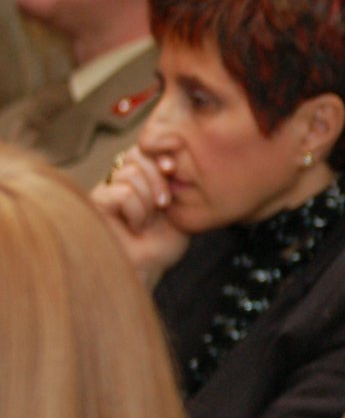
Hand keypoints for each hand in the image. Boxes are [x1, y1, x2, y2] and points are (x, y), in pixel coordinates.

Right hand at [89, 147, 188, 285]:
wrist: (147, 267)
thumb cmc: (162, 242)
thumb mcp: (176, 208)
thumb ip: (170, 183)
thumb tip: (167, 159)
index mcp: (140, 177)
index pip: (147, 149)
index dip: (160, 156)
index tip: (172, 169)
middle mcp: (119, 180)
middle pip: (137, 155)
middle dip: (158, 179)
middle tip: (163, 204)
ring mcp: (105, 189)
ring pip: (131, 174)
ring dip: (148, 203)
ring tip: (144, 223)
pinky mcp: (94, 202)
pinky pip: (124, 193)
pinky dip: (137, 213)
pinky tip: (134, 228)